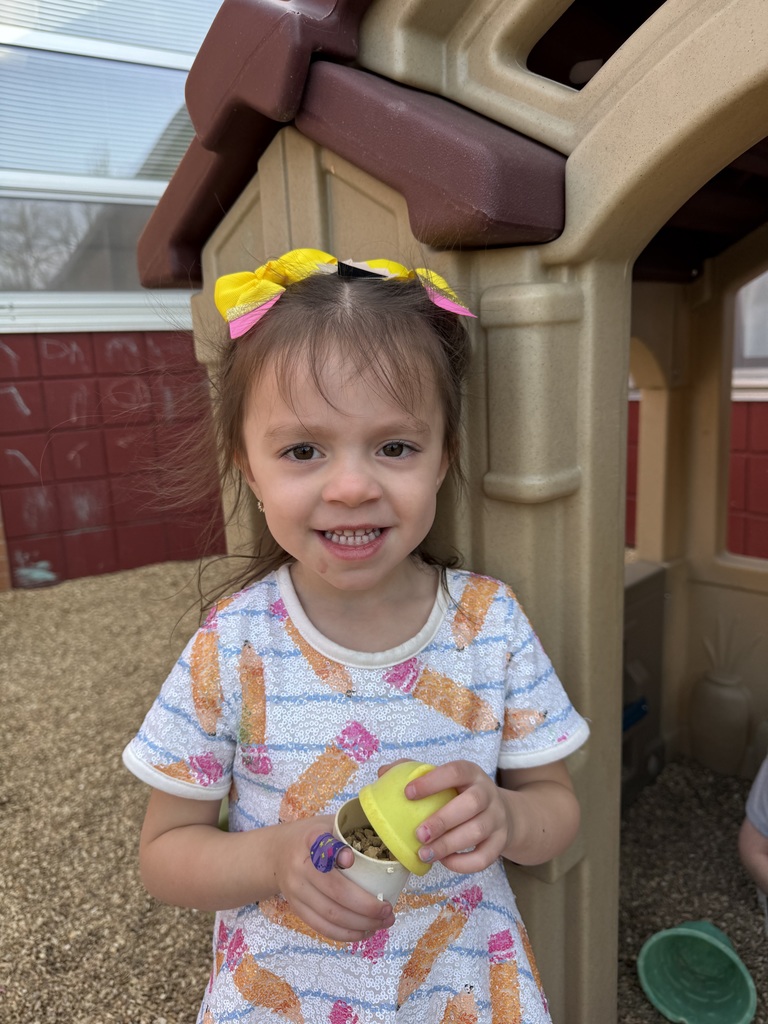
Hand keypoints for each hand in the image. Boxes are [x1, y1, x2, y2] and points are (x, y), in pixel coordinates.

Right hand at [272, 815, 395, 941]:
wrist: (277, 853)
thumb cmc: (312, 836)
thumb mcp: (328, 823)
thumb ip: (350, 832)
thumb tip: (386, 842)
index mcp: (310, 839)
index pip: (323, 847)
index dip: (336, 853)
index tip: (351, 858)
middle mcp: (300, 867)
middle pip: (334, 892)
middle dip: (366, 907)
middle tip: (388, 910)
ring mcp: (296, 891)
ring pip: (330, 915)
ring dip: (360, 924)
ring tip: (383, 923)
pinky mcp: (296, 909)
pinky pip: (321, 927)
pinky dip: (345, 934)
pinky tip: (364, 931)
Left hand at [402, 760, 511, 873]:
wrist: (502, 813)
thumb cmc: (461, 794)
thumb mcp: (445, 778)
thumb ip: (415, 772)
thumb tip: (383, 773)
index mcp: (470, 773)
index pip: (455, 771)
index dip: (432, 781)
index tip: (407, 793)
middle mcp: (487, 793)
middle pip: (472, 804)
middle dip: (443, 820)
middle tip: (418, 834)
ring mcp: (497, 819)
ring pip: (478, 831)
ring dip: (449, 845)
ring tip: (424, 854)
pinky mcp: (500, 843)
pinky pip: (486, 857)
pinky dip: (464, 863)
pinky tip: (444, 862)